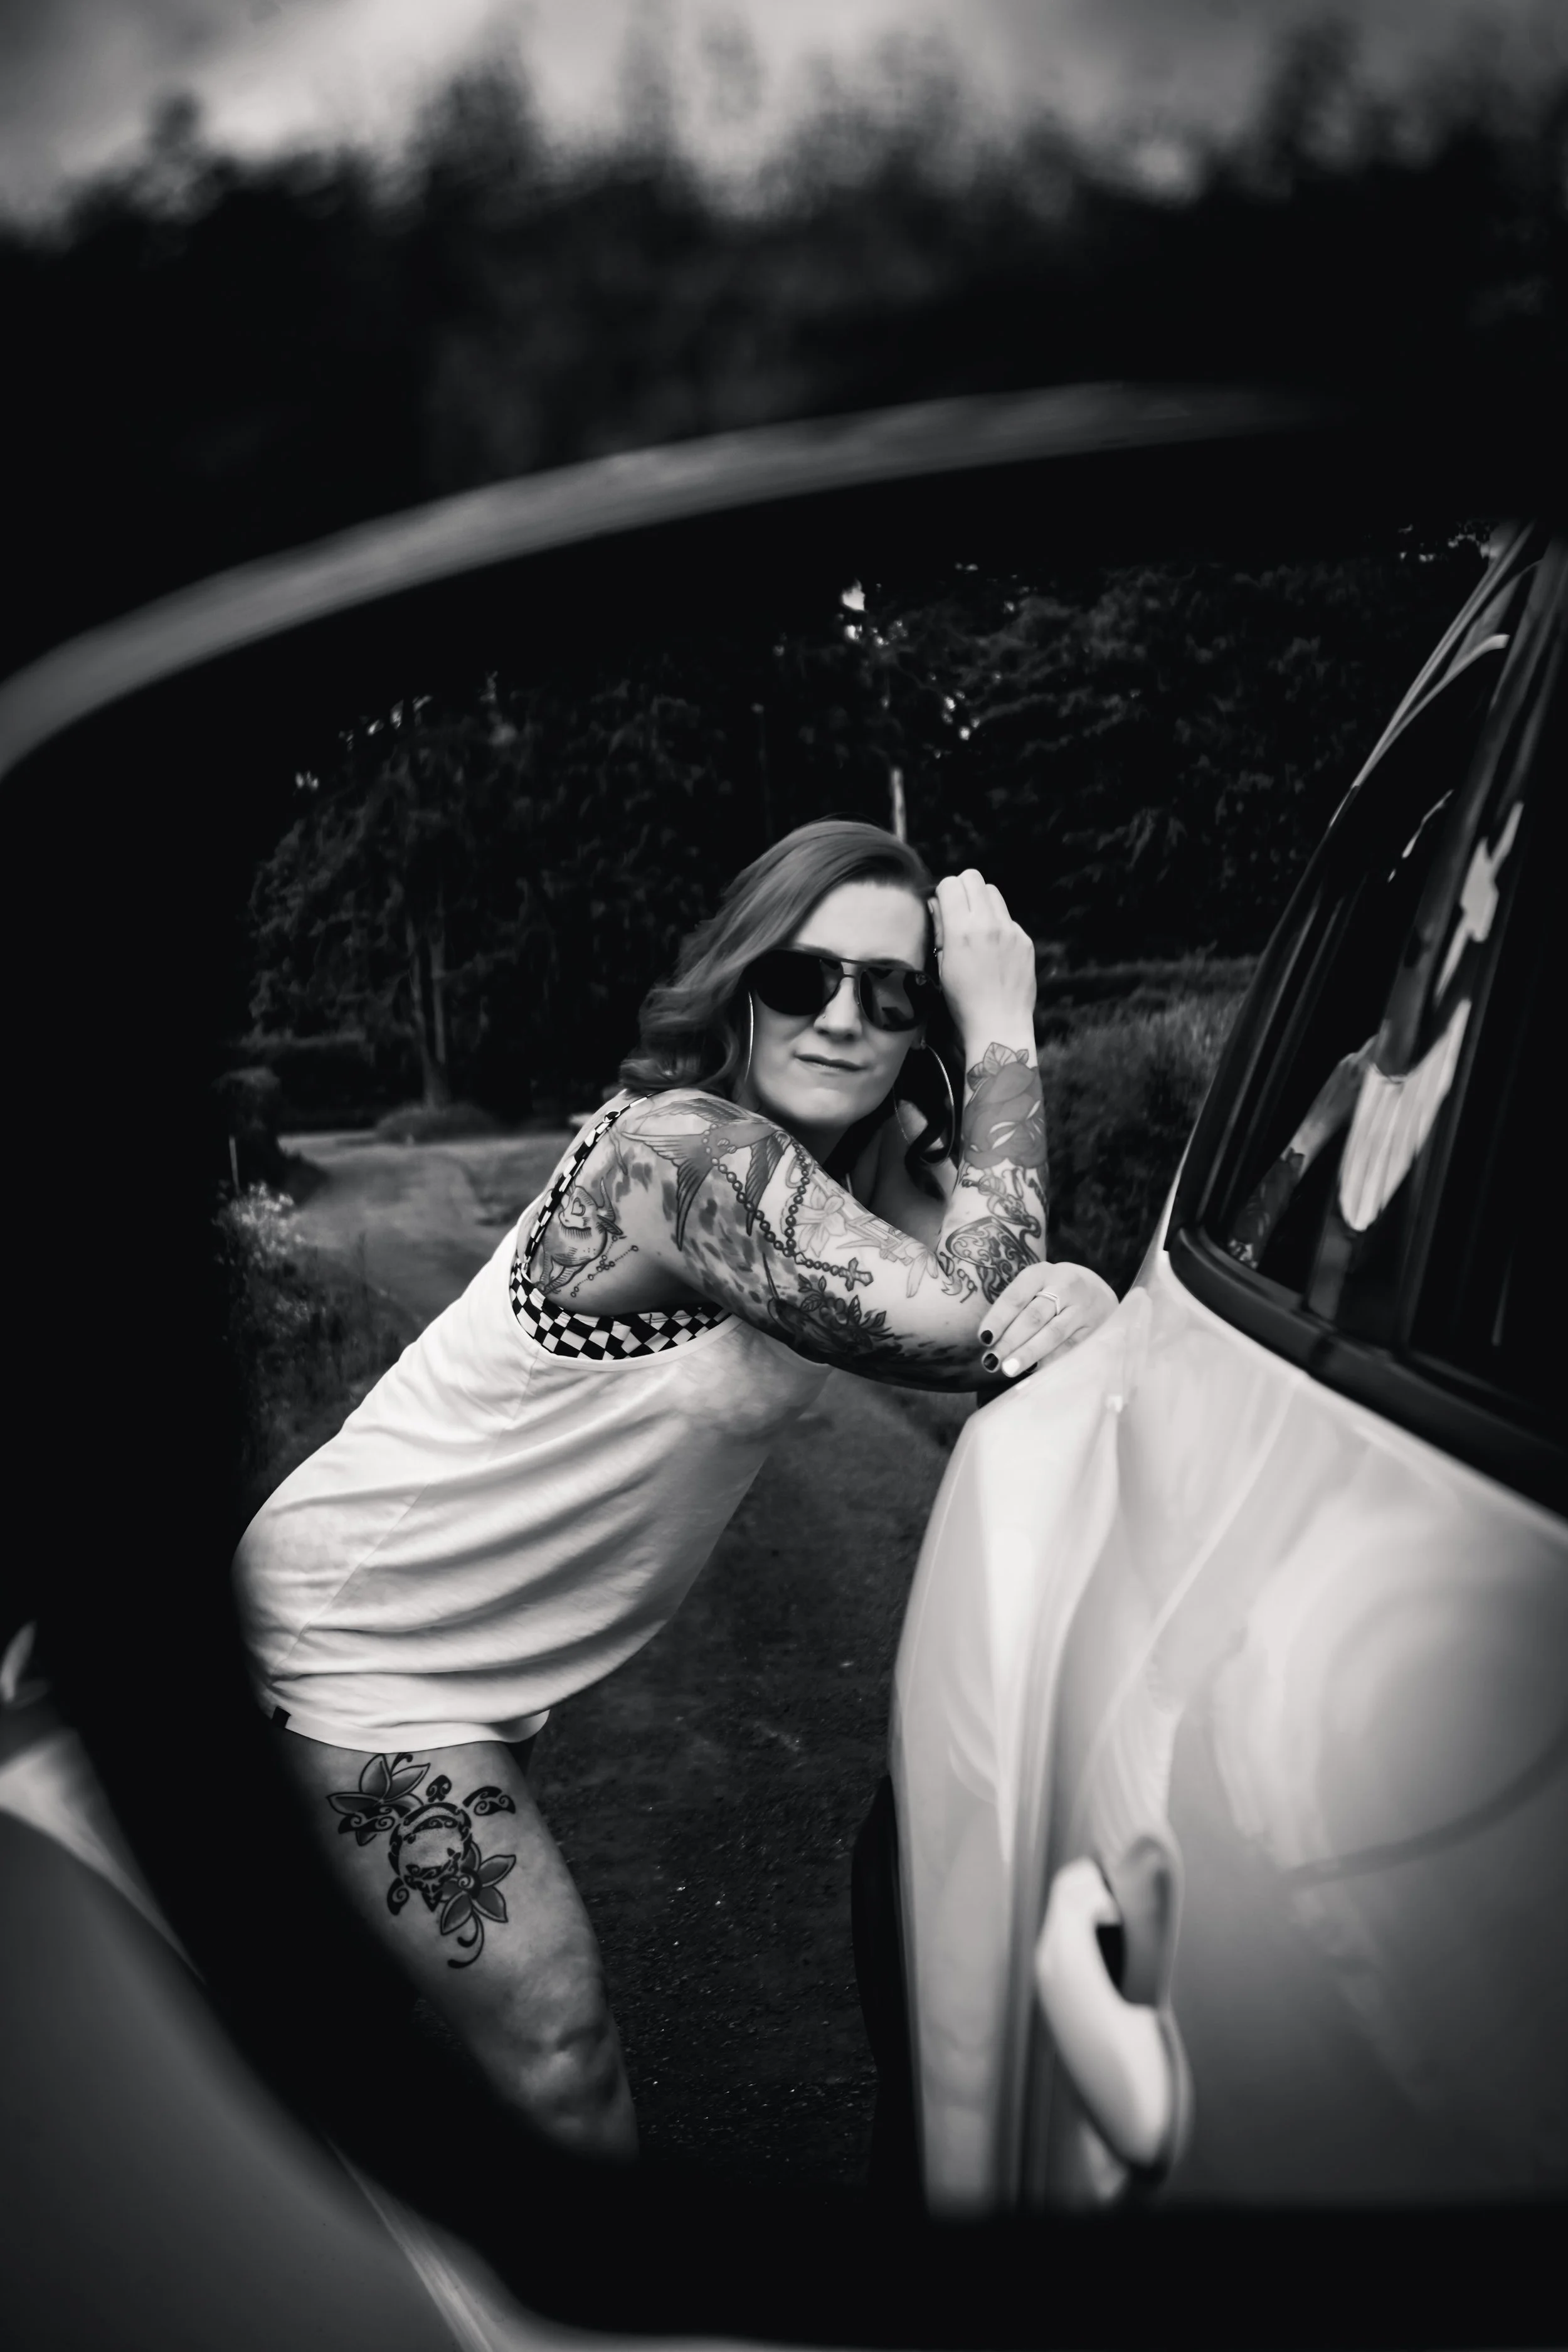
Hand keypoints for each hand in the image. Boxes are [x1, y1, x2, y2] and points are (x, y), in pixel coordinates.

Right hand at [929, 871, 1036, 1047]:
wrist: (999, 1025)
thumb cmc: (964, 1002)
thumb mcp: (941, 966)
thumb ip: (940, 930)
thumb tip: (938, 905)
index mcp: (962, 931)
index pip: (951, 884)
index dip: (942, 892)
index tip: (942, 906)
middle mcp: (989, 924)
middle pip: (974, 878)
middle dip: (962, 889)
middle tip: (958, 910)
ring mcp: (1011, 931)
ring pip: (994, 893)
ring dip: (982, 902)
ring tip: (976, 928)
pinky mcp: (1025, 941)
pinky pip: (1008, 918)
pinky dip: (998, 925)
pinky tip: (994, 950)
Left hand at [977, 1260, 1116, 1380]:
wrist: (1097, 1291)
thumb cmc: (1052, 1292)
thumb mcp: (1036, 1287)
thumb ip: (1016, 1308)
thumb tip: (990, 1342)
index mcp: (1041, 1273)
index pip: (1016, 1297)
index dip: (999, 1318)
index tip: (984, 1339)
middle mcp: (1064, 1286)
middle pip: (1033, 1317)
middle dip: (1010, 1341)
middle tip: (992, 1361)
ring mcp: (1082, 1307)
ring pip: (1053, 1333)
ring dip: (1028, 1353)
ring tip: (1009, 1369)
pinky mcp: (1095, 1327)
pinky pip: (1070, 1347)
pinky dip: (1051, 1360)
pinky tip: (1035, 1372)